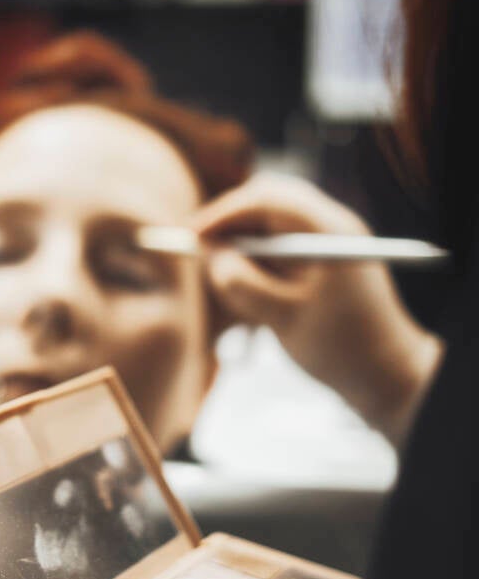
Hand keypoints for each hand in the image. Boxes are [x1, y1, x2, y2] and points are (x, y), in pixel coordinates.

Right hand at [194, 174, 442, 446]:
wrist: (386, 378)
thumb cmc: (342, 349)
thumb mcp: (285, 319)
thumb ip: (244, 284)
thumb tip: (212, 256)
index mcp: (328, 231)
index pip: (267, 199)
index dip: (223, 214)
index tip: (192, 236)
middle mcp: (329, 228)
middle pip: (267, 205)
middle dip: (229, 225)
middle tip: (197, 248)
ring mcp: (326, 245)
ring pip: (269, 227)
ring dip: (241, 248)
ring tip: (219, 280)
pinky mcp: (320, 265)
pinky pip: (278, 251)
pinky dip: (255, 265)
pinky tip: (242, 294)